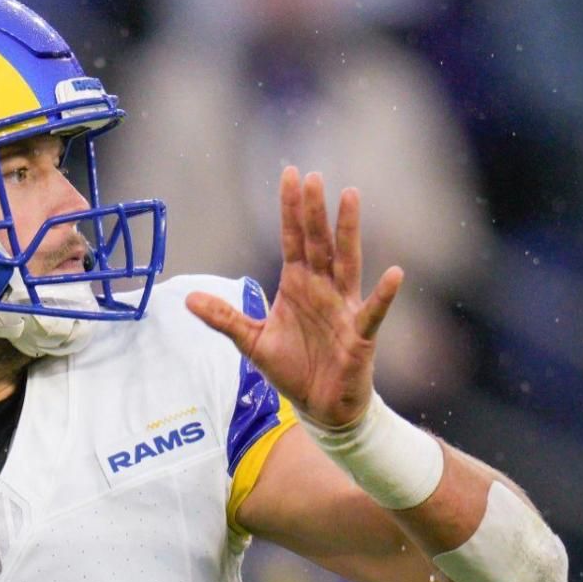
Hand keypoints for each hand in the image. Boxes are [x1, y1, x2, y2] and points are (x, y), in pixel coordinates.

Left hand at [186, 166, 403, 428]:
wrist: (320, 406)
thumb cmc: (292, 369)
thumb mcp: (252, 342)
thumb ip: (224, 318)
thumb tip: (188, 299)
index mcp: (297, 285)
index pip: (292, 239)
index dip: (290, 209)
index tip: (290, 175)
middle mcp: (322, 288)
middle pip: (318, 242)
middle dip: (314, 211)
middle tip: (313, 176)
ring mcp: (343, 308)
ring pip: (347, 262)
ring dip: (348, 231)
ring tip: (351, 198)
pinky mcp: (360, 334)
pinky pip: (373, 311)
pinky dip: (384, 294)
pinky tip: (394, 274)